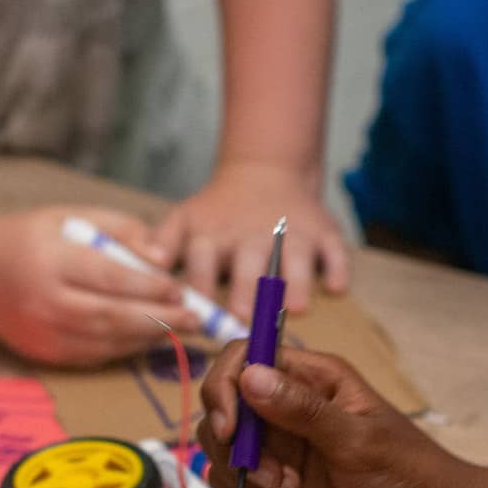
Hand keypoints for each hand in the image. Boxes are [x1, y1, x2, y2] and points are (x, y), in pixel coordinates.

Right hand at [0, 206, 196, 364]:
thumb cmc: (28, 239)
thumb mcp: (71, 217)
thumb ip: (120, 230)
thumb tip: (161, 257)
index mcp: (51, 261)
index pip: (109, 278)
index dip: (149, 287)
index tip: (180, 288)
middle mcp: (45, 302)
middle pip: (112, 317)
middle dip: (160, 319)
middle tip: (195, 318)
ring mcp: (43, 335)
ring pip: (107, 342)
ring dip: (147, 338)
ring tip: (179, 328)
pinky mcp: (44, 356)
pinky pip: (94, 356)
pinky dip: (125, 349)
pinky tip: (147, 338)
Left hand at [154, 163, 350, 313]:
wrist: (265, 171)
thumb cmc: (220, 210)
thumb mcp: (185, 218)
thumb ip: (162, 242)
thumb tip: (150, 263)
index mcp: (216, 235)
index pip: (202, 259)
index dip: (198, 284)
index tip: (194, 311)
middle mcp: (253, 234)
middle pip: (249, 261)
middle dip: (247, 287)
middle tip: (245, 316)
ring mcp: (292, 231)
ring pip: (295, 256)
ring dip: (296, 280)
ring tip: (297, 307)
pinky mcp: (324, 232)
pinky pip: (334, 249)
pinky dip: (337, 267)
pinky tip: (336, 287)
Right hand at [197, 343, 468, 487]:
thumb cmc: (412, 475)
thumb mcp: (359, 442)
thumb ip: (303, 411)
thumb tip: (249, 375)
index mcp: (315, 378)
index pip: (245, 356)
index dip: (225, 385)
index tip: (228, 427)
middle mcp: (291, 406)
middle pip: (224, 403)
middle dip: (231, 443)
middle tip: (271, 476)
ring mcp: (283, 447)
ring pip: (222, 447)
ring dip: (241, 475)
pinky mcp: (279, 484)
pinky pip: (235, 483)